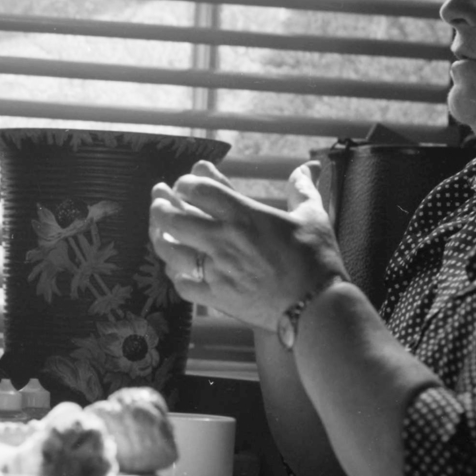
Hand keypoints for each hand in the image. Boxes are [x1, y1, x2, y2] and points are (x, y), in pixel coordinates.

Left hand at [148, 159, 349, 334]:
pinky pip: (182, 285)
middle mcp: (223, 240)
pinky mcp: (217, 298)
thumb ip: (302, 189)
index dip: (185, 183)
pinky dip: (174, 274)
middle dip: (160, 206)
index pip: (199, 190)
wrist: (317, 308)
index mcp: (243, 216)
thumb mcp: (313, 217)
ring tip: (158, 232)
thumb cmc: (316, 260)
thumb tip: (308, 167)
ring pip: (171, 251)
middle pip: (173, 218)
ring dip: (160, 239)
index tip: (184, 184)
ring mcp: (216, 270)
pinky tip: (175, 269)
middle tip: (157, 201)